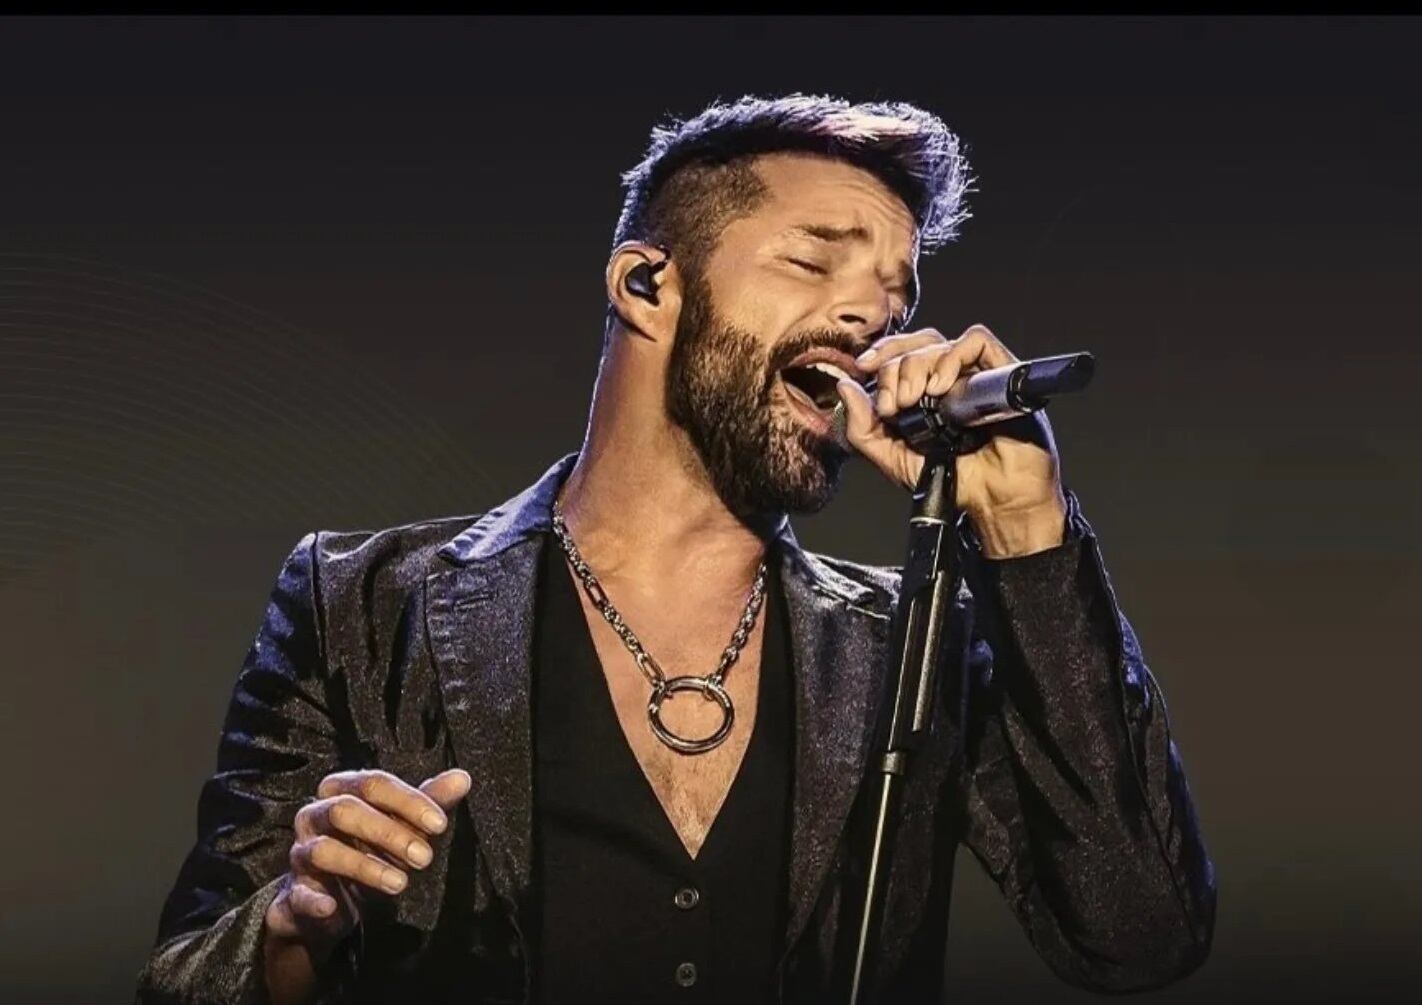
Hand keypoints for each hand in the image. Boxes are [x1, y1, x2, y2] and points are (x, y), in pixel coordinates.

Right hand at [264, 767, 470, 962]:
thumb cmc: (372, 851)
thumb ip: (430, 803)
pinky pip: (296, 893)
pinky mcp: (292, 893)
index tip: (440, 823)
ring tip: (400, 884)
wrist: (333, 903)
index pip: (373, 783)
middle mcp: (315, 816)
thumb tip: (462, 777)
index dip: (407, 801)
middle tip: (425, 857)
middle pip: (345, 810)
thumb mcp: (404, 826)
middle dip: (388, 832)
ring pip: (324, 850)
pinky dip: (313, 900)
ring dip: (364, 866)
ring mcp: (300, 854)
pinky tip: (333, 907)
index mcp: (342, 792)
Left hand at [835, 323, 1068, 557]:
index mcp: (925, 390)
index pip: (899, 353)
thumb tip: (844, 386)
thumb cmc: (954, 481)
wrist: (995, 502)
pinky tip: (942, 387)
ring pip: (940, 341)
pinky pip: (978, 342)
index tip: (869, 385)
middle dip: (895, 367)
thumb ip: (863, 429)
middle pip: (917, 343)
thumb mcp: (893, 459)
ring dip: (917, 364)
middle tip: (894, 403)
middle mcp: (950, 377)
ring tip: (915, 398)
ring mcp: (976, 374)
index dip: (880, 360)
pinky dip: (953, 356)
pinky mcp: (1003, 375)